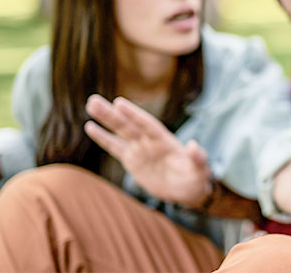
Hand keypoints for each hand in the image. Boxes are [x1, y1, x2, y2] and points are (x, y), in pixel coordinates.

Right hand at [84, 94, 211, 206]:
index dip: (134, 115)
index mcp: (164, 140)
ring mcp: (140, 149)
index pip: (147, 125)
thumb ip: (197, 158)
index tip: (119, 103)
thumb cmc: (196, 178)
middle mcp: (150, 141)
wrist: (186, 190)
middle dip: (112, 114)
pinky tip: (90, 127)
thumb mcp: (200, 170)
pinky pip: (115, 147)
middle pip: (128, 126)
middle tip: (93, 100)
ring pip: (119, 132)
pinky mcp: (133, 161)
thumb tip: (194, 145)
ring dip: (105, 120)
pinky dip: (103, 138)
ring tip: (91, 104)